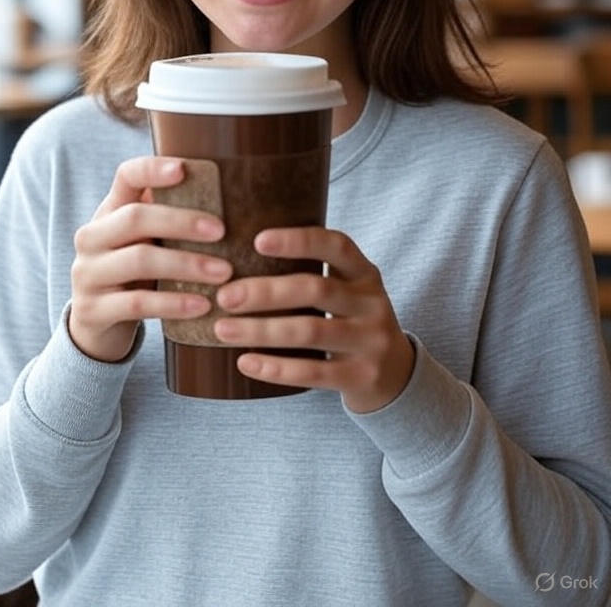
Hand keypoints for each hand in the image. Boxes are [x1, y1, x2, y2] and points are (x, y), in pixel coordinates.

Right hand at [70, 157, 231, 362]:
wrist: (97, 325)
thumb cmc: (136, 274)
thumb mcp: (145, 241)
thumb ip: (170, 220)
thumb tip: (232, 196)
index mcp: (109, 211)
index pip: (126, 176)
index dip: (152, 169)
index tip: (183, 169)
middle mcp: (91, 237)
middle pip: (136, 217)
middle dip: (182, 222)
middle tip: (222, 231)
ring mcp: (88, 273)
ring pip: (140, 260)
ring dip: (187, 265)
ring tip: (224, 273)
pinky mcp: (92, 310)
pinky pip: (138, 303)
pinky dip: (173, 304)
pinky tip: (202, 305)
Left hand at [213, 227, 413, 412]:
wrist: (395, 375)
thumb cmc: (351, 321)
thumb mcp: (347, 291)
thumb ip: (311, 274)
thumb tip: (236, 261)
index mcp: (364, 273)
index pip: (336, 245)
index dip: (298, 240)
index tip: (257, 241)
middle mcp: (372, 302)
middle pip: (316, 289)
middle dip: (266, 292)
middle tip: (225, 296)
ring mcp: (371, 341)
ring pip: (311, 331)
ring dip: (261, 330)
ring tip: (223, 329)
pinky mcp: (362, 376)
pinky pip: (314, 372)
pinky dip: (276, 368)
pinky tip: (245, 362)